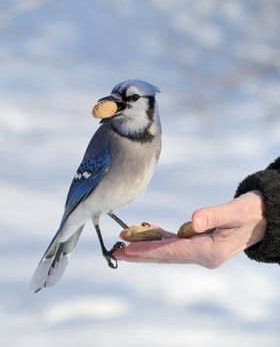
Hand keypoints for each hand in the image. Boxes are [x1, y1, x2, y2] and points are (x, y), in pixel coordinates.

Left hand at [114, 191, 265, 267]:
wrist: (264, 218)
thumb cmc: (253, 213)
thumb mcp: (237, 212)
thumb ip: (214, 216)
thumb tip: (190, 222)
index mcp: (209, 251)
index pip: (172, 252)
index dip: (148, 250)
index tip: (128, 250)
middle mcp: (202, 255)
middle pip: (165, 255)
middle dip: (141, 254)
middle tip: (117, 252)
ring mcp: (201, 251)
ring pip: (167, 250)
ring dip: (147, 247)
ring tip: (125, 243)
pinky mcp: (200, 243)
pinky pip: (175, 242)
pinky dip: (160, 238)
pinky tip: (147, 233)